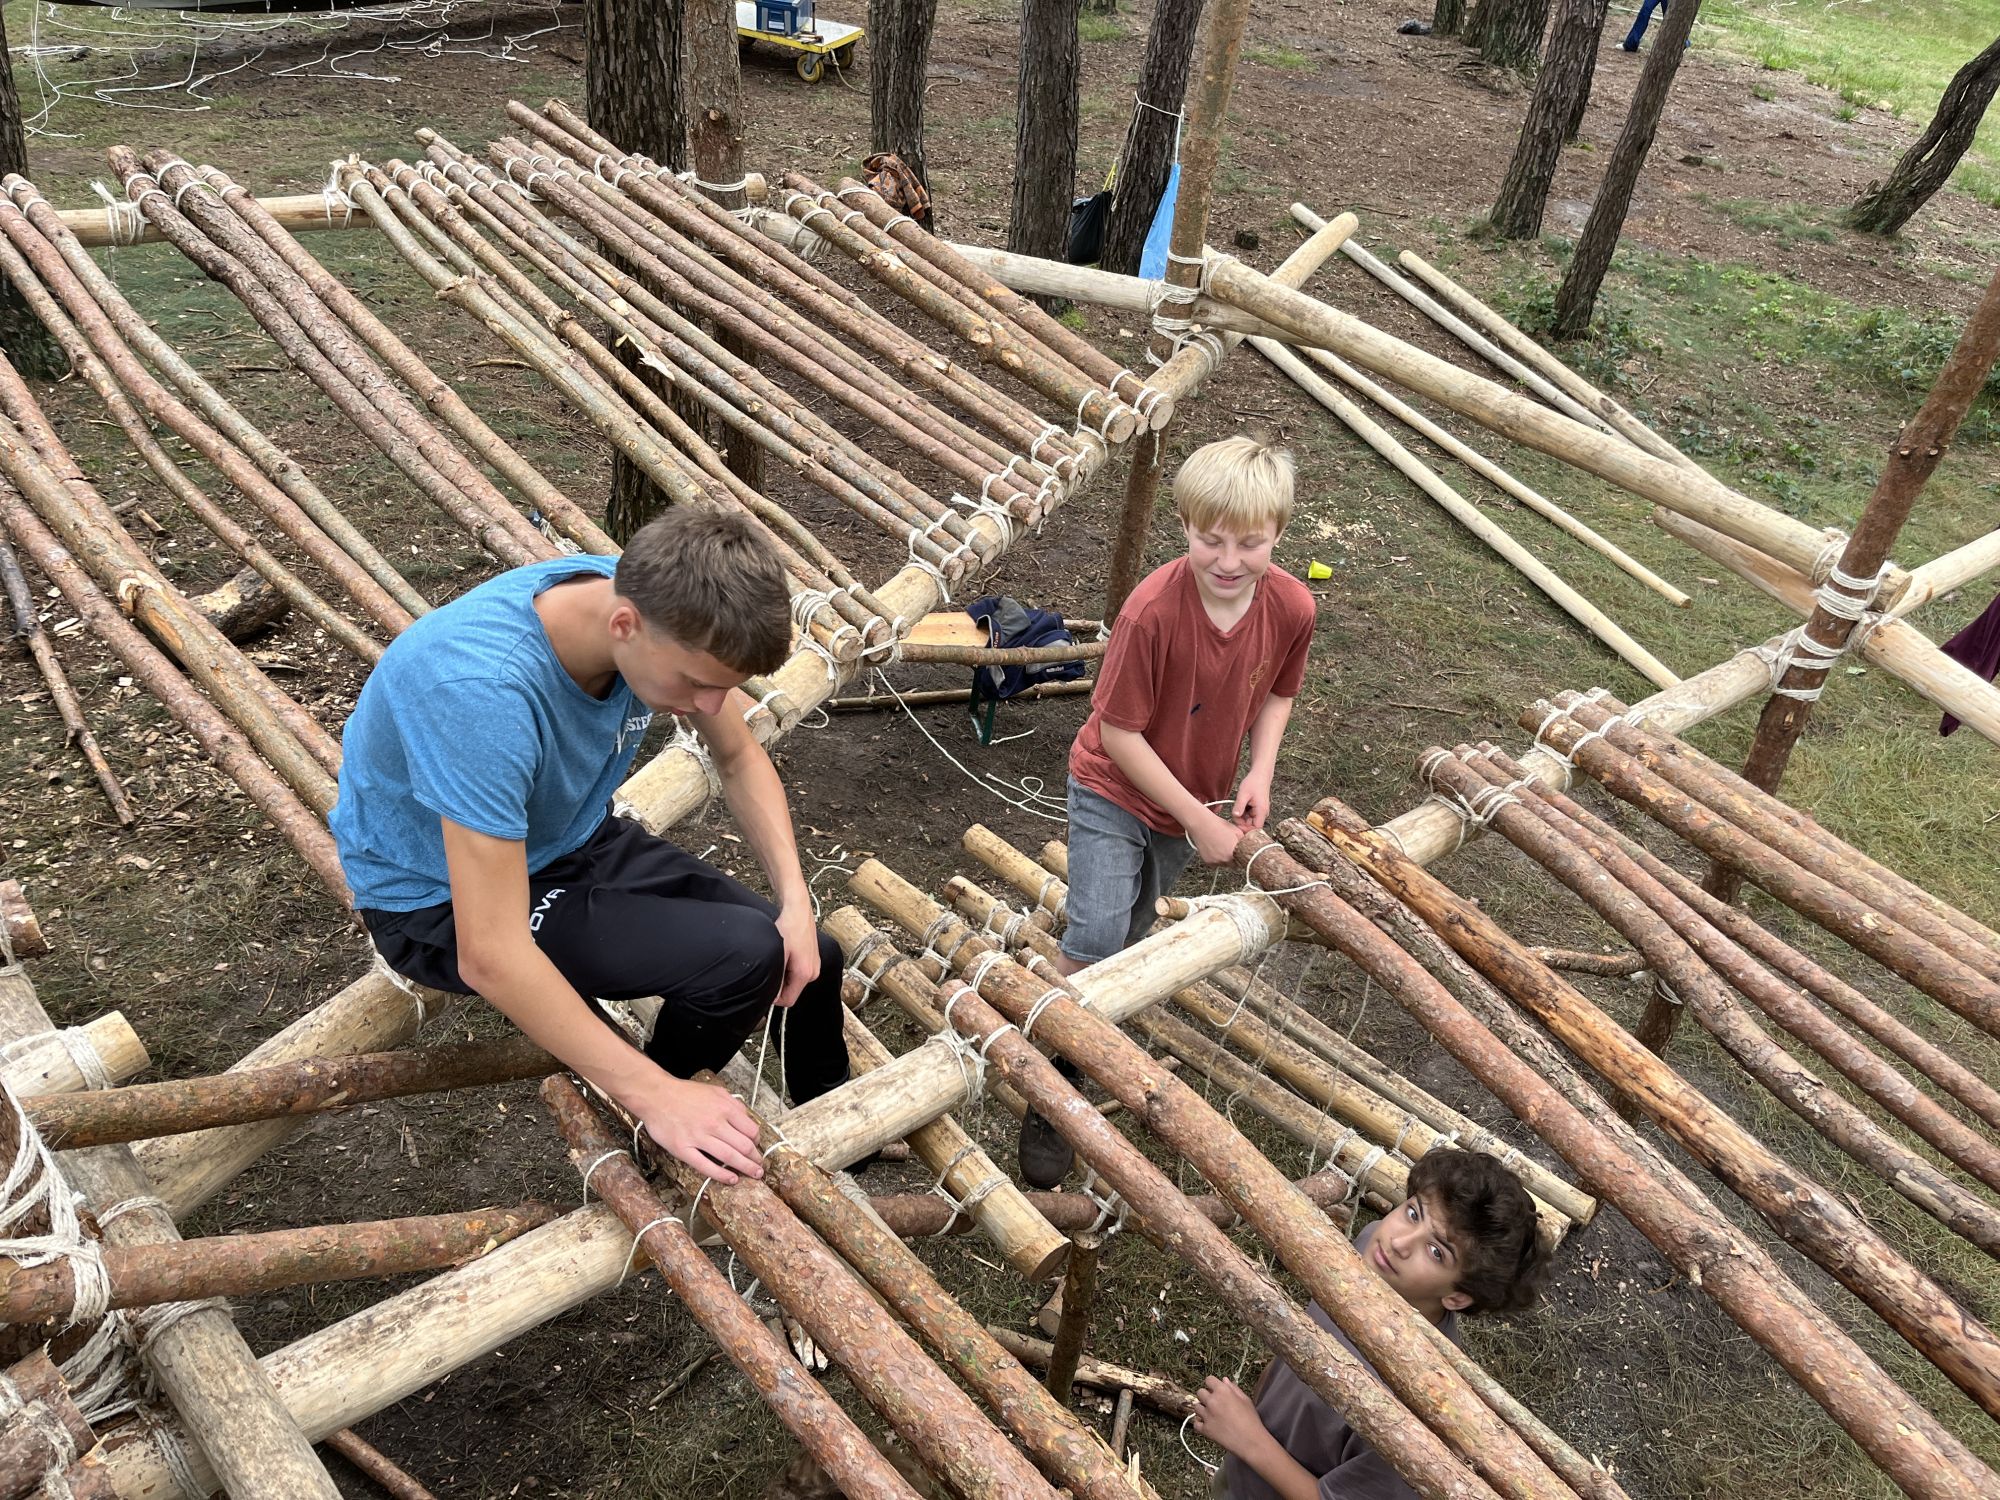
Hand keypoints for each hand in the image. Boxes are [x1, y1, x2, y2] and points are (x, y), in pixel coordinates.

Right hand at [641, 1075, 763, 1182]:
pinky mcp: (683, 1149)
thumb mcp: (715, 1091)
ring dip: (746, 1168)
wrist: (656, 1095)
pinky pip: (706, 1166)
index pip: (751, 1130)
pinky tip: (732, 1179)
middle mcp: (714, 1123)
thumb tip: (747, 1119)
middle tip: (760, 1166)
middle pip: (744, 1146)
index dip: (757, 1142)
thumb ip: (733, 1105)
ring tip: (754, 1174)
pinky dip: (721, 1175)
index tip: (757, 1147)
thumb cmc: (685, 1094)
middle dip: (756, 1158)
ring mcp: (698, 1137)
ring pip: (729, 1157)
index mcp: (724, 1108)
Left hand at [773, 903, 821, 1007]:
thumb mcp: (778, 955)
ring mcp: (815, 966)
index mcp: (806, 974)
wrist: (798, 911)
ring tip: (779, 958)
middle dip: (780, 985)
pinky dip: (790, 968)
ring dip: (784, 975)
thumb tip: (773, 996)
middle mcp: (814, 972)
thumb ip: (776, 978)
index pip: (789, 1000)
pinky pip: (799, 972)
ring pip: (795, 981)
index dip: (775, 999)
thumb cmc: (788, 929)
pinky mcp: (813, 959)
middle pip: (792, 991)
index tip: (765, 987)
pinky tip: (786, 954)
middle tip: (771, 967)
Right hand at [1190, 807, 1243, 866]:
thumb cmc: (1217, 825)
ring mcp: (1215, 862)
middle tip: (1233, 848)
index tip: (1244, 854)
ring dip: (1226, 859)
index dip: (1244, 857)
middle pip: (1235, 864)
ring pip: (1225, 864)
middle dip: (1235, 858)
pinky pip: (1217, 863)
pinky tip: (1217, 849)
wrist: (1201, 824)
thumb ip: (1245, 841)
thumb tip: (1251, 846)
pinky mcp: (1208, 862)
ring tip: (1223, 847)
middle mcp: (1224, 860)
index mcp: (1233, 853)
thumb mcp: (1237, 831)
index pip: (1244, 861)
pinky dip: (1218, 858)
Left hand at [1193, 1375, 1265, 1457]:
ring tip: (1212, 1415)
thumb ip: (1233, 1388)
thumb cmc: (1251, 1420)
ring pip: (1196, 1407)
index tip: (1215, 1390)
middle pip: (1200, 1392)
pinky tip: (1208, 1424)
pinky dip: (1200, 1424)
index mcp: (1223, 1391)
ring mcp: (1207, 1415)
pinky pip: (1195, 1423)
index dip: (1212, 1385)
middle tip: (1215, 1404)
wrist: (1251, 1442)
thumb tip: (1223, 1380)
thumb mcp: (1245, 1400)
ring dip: (1202, 1409)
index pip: (1208, 1380)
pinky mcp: (1205, 1429)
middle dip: (1206, 1396)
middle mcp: (1212, 1401)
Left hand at [1232, 773, 1272, 831]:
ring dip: (1241, 817)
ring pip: (1249, 821)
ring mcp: (1260, 812)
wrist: (1260, 775)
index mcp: (1261, 811)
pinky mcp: (1257, 809)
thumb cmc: (1254, 782)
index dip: (1246, 829)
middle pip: (1251, 825)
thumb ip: (1239, 806)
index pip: (1256, 828)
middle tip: (1234, 812)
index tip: (1237, 823)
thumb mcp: (1243, 794)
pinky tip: (1241, 805)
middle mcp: (1263, 813)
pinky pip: (1249, 816)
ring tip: (1238, 805)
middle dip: (1241, 821)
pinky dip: (1243, 812)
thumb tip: (1235, 816)